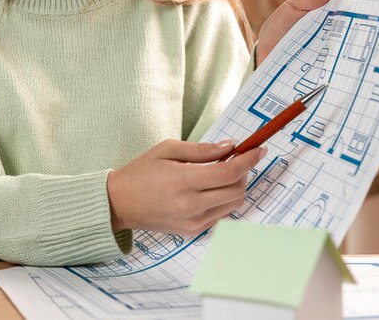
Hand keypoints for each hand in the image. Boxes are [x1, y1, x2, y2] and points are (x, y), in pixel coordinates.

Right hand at [106, 140, 264, 234]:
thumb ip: (201, 149)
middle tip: (234, 158)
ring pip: (233, 204)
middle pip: (237, 190)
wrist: (120, 203)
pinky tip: (208, 188)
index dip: (249, 160)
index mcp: (183, 181)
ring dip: (234, 186)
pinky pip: (221, 214)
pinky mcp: (193, 232)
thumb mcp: (167, 150)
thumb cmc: (141, 172)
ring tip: (219, 172)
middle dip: (243, 172)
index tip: (259, 149)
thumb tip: (229, 147)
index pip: (229, 172)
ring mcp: (194, 222)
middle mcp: (192, 205)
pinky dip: (222, 199)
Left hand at [255, 0, 366, 65]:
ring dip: (359, 16)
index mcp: (324, 6)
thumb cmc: (279, 29)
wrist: (265, 55)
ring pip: (352, 28)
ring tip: (366, 0)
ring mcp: (334, 40)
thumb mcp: (292, 8)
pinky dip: (350, 43)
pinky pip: (344, 50)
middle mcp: (333, 22)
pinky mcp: (331, 58)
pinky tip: (357, 33)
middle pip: (352, 8)